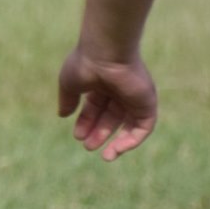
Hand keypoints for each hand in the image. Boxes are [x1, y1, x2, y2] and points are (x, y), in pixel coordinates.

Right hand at [57, 46, 157, 160]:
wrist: (106, 53)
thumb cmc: (84, 64)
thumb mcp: (69, 84)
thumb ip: (67, 100)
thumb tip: (63, 115)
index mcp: (101, 84)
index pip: (95, 108)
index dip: (86, 123)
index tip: (77, 135)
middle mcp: (119, 91)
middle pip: (111, 119)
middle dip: (99, 133)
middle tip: (88, 146)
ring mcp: (134, 98)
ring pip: (128, 126)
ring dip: (117, 142)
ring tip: (105, 156)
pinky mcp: (147, 104)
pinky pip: (142, 128)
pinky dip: (131, 140)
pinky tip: (117, 148)